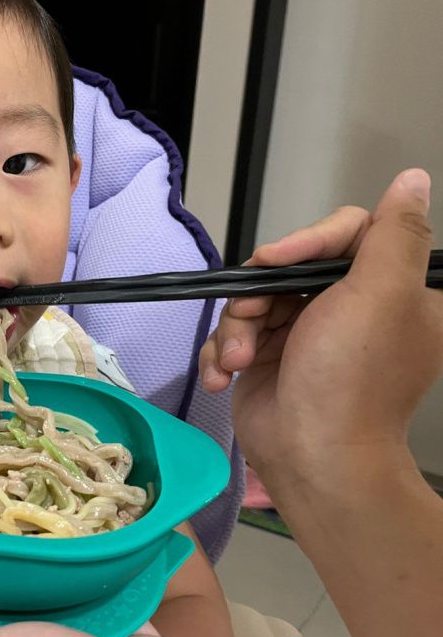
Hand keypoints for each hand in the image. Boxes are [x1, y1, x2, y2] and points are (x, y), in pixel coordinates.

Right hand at [199, 169, 442, 486]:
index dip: (307, 241)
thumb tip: (412, 179)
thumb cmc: (349, 377)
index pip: (345, 234)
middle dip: (259, 295)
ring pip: (252, 301)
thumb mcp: (381, 295)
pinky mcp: (266, 361)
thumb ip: (395, 235)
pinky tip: (223, 376)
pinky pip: (234, 336)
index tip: (276, 262)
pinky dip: (223, 354)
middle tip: (253, 322)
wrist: (311, 457)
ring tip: (238, 361)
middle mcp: (347, 310)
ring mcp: (303, 337)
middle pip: (287, 267)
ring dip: (237, 330)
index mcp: (387, 292)